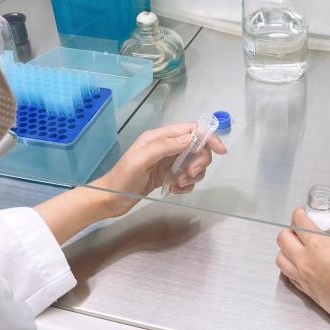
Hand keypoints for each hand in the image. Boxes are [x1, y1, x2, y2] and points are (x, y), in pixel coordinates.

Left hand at [91, 122, 226, 216]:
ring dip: (192, 176)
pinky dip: (185, 185)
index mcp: (159, 137)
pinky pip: (188, 178)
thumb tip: (191, 138)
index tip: (220, 151)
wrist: (110, 199)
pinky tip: (173, 190)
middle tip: (189, 174)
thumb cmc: (122, 178)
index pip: (191, 129)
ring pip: (195, 164)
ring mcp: (169, 162)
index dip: (208, 137)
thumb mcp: (141, 160)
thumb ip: (165, 147)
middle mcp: (166, 147)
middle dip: (199, 162)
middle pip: (197, 148)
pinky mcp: (169, 176)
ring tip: (176, 185)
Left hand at [276, 209, 329, 329]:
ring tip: (301, 246)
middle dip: (291, 230)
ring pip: (281, 259)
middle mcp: (306, 262)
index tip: (304, 212)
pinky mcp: (308, 293)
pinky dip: (291, 266)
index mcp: (318, 245)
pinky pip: (289, 276)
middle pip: (283, 239)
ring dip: (287, 249)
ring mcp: (304, 279)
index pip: (299, 222)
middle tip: (303, 228)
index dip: (300, 214)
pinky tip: (305, 264)